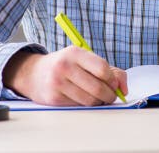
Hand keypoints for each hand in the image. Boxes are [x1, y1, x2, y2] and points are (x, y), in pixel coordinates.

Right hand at [2, 46, 127, 105]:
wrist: (34, 74)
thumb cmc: (66, 66)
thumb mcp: (84, 60)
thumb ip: (110, 70)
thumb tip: (124, 88)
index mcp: (75, 52)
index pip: (102, 68)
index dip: (113, 80)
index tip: (114, 84)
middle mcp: (65, 66)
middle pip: (98, 88)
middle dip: (109, 95)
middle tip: (110, 96)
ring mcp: (58, 83)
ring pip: (90, 101)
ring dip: (99, 103)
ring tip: (97, 98)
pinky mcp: (54, 98)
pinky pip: (79, 107)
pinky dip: (86, 106)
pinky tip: (83, 99)